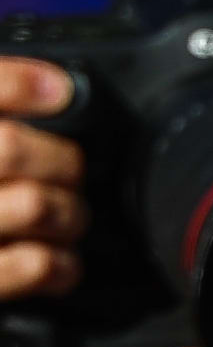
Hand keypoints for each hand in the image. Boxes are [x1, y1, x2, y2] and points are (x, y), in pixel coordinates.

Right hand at [0, 60, 84, 303]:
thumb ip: (0, 113)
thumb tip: (51, 87)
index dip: (20, 83)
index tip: (60, 89)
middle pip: (8, 148)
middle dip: (58, 159)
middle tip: (71, 173)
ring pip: (33, 204)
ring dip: (67, 212)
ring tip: (68, 219)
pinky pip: (32, 263)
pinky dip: (61, 262)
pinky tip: (62, 263)